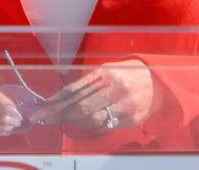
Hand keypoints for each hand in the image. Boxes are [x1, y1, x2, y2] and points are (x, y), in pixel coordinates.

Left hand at [30, 59, 153, 136]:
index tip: (41, 108)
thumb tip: (60, 97)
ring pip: (91, 119)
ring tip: (60, 121)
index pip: (74, 89)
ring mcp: (123, 105)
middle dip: (58, 114)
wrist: (157, 82)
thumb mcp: (106, 70)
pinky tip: (79, 125)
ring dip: (72, 122)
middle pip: (80, 106)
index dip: (55, 101)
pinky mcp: (129, 118)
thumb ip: (86, 83)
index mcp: (105, 73)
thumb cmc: (127, 75)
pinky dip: (89, 127)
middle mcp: (114, 88)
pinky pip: (104, 126)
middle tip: (43, 118)